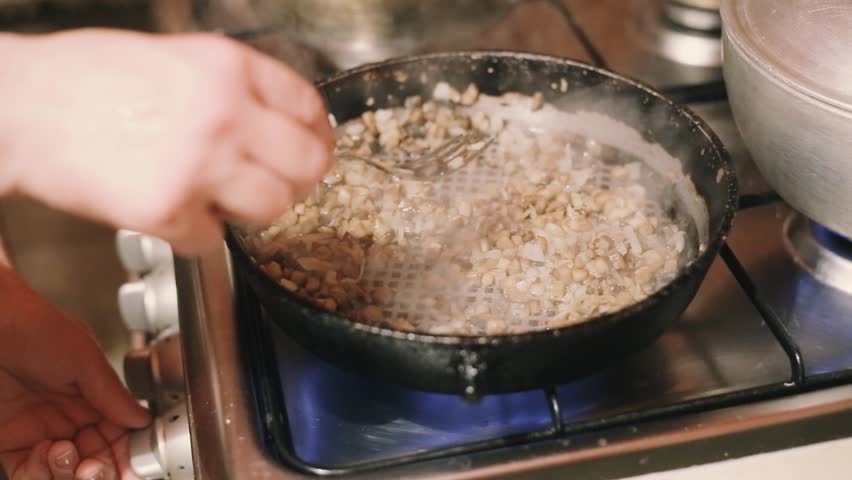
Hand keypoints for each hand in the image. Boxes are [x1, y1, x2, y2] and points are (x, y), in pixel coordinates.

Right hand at [0, 28, 334, 254]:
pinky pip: (212, 240)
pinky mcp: (167, 210)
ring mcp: (198, 164)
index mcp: (228, 67)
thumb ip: (234, 87)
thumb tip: (281, 123)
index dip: (317, 135)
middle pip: (307, 164)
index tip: (312, 150)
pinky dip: (196, 234)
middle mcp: (224, 114)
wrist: (21, 106)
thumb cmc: (88, 79)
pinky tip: (174, 211)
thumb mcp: (176, 57)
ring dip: (252, 211)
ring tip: (219, 199)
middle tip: (278, 185)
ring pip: (272, 208)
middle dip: (298, 180)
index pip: (309, 107)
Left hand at [0, 267, 149, 478]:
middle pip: (97, 457)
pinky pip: (30, 472)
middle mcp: (70, 415)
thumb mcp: (83, 356)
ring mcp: (40, 430)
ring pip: (66, 471)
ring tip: (64, 454)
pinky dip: (38, 473)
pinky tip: (43, 455)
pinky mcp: (9, 442)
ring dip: (69, 472)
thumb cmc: (31, 324)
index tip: (133, 463)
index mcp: (95, 394)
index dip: (130, 451)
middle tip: (94, 466)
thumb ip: (112, 393)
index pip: (122, 432)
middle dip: (100, 469)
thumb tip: (142, 418)